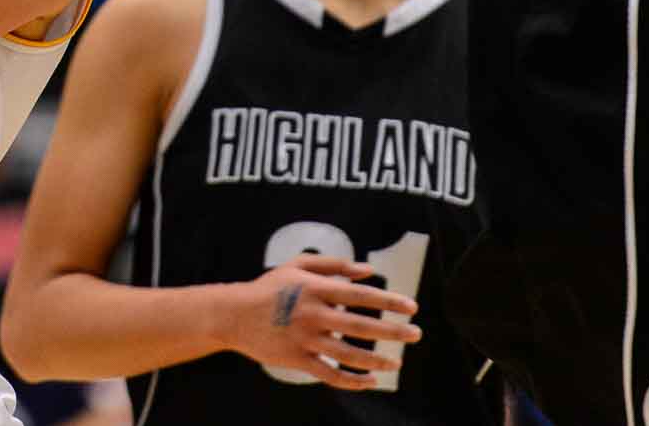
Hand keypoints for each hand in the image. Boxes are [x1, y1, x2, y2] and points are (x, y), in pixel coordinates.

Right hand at [219, 255, 420, 390]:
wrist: (233, 314)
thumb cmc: (269, 287)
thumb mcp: (297, 266)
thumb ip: (334, 265)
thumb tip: (368, 271)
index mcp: (316, 289)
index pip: (360, 295)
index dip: (388, 301)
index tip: (411, 307)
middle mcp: (313, 314)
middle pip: (360, 325)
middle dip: (392, 331)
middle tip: (415, 334)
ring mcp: (306, 339)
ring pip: (348, 354)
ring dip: (376, 360)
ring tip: (396, 363)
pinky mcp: (298, 359)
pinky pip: (330, 374)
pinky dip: (352, 381)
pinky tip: (370, 382)